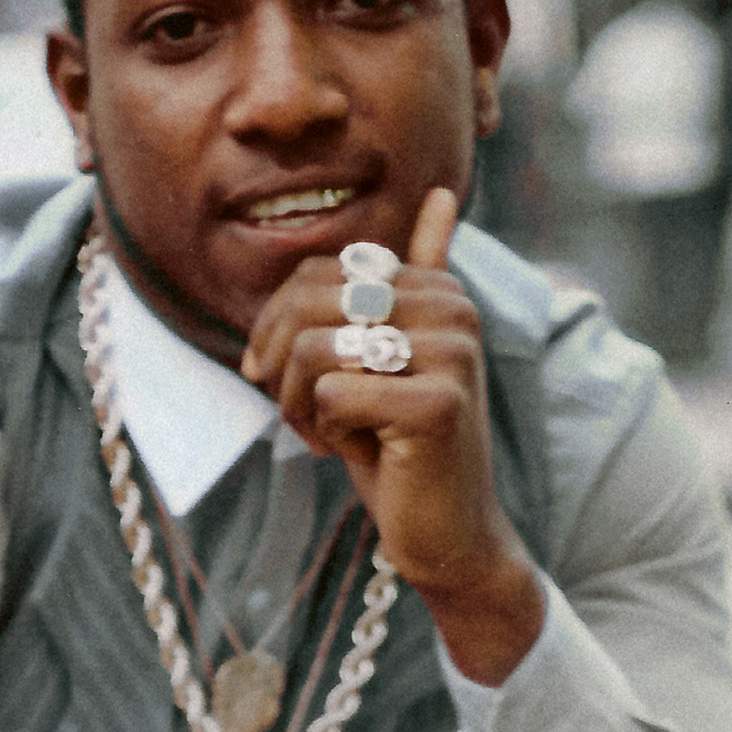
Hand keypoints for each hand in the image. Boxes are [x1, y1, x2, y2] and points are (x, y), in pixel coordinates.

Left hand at [240, 185, 545, 686]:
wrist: (449, 536)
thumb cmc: (402, 450)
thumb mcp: (387, 360)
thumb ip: (401, 285)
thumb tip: (442, 196)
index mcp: (438, 289)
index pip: (318, 274)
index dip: (278, 327)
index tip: (284, 380)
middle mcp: (453, 310)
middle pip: (312, 301)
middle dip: (282, 365)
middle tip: (299, 415)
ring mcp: (451, 354)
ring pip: (316, 349)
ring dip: (300, 405)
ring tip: (325, 437)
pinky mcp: (437, 404)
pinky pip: (333, 396)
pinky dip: (328, 433)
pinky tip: (361, 454)